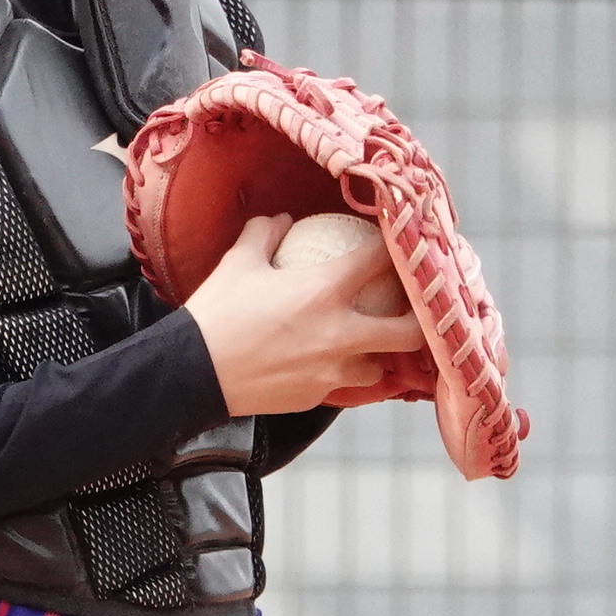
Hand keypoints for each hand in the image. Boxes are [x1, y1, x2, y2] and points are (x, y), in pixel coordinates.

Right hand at [179, 214, 429, 417]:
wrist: (193, 373)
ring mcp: (332, 370)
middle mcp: (341, 333)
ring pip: (379, 366)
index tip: (399, 242)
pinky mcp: (317, 396)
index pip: (381, 260)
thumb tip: (281, 219)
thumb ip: (265, 233)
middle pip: (408, 330)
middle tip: (416, 311)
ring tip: (367, 344)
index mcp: (326, 290)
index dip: (397, 247)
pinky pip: (341, 384)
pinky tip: (324, 365)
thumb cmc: (217, 313)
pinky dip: (339, 373)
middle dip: (422, 320)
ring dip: (378, 354)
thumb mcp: (238, 261)